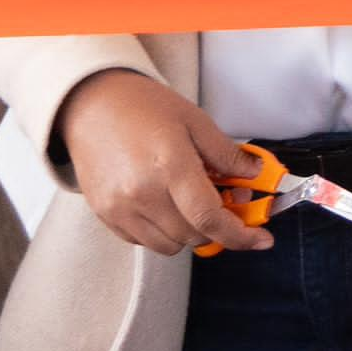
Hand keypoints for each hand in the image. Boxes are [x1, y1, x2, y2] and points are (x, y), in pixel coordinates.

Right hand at [54, 69, 271, 257]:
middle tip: (228, 203)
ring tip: (193, 202)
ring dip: (191, 232)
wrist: (91, 105)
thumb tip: (255, 175)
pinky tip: (167, 204)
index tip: (261, 239)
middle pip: (193, 236)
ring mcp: (119, 208)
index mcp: (169, 166)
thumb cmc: (143, 108)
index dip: (240, 235)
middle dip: (219, 228)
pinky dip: (163, 232)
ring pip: (169, 245)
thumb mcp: (195, 121)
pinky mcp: (104, 214)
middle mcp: (141, 194)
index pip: (209, 218)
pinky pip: (143, 241)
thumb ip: (227, 154)